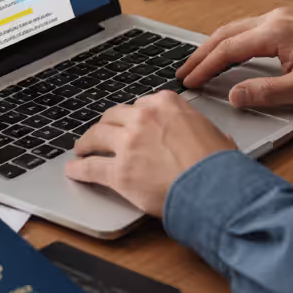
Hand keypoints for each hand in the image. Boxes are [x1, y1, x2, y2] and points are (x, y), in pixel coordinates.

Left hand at [64, 92, 234, 215]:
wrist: (214, 188)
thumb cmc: (219, 165)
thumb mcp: (215, 134)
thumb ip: (201, 131)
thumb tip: (212, 138)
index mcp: (166, 104)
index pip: (140, 104)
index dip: (133, 116)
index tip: (130, 123)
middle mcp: (143, 118)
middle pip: (113, 116)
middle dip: (106, 125)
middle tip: (102, 134)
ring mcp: (128, 144)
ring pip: (96, 136)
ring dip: (86, 142)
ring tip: (82, 148)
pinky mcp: (120, 172)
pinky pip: (91, 167)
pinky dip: (79, 169)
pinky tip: (74, 170)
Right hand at [177, 8, 292, 107]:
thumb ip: (265, 92)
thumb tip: (234, 96)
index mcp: (275, 33)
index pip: (228, 49)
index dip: (205, 67)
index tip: (190, 81)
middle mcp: (274, 19)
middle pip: (225, 34)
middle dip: (201, 54)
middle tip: (183, 72)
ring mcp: (280, 17)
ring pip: (235, 28)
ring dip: (214, 45)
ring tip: (198, 64)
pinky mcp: (286, 21)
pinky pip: (248, 27)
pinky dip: (230, 40)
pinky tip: (226, 51)